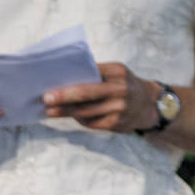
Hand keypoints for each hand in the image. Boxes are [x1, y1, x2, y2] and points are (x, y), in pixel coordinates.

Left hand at [44, 62, 158, 133]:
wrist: (148, 105)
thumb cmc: (123, 86)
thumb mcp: (116, 74)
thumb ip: (96, 74)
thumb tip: (64, 78)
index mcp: (118, 71)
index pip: (90, 73)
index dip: (71, 79)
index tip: (50, 83)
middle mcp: (121, 88)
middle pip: (87, 93)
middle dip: (64, 96)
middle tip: (46, 99)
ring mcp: (120, 107)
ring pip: (87, 110)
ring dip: (66, 112)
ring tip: (50, 112)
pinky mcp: (117, 123)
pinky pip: (92, 122)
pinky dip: (79, 119)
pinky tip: (71, 117)